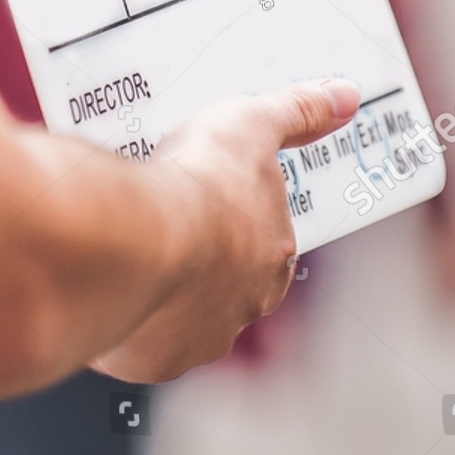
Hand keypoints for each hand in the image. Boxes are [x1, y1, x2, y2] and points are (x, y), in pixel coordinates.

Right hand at [92, 78, 360, 382]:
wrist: (139, 237)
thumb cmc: (200, 185)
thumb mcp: (253, 122)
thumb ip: (298, 111)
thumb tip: (343, 96)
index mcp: (273, 258)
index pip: (264, 243)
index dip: (237, 221)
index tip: (211, 203)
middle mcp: (242, 307)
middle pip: (223, 284)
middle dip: (200, 259)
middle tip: (166, 222)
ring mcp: (195, 338)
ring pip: (180, 317)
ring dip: (163, 292)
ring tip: (132, 252)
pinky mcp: (150, 358)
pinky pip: (139, 342)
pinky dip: (125, 319)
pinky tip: (110, 286)